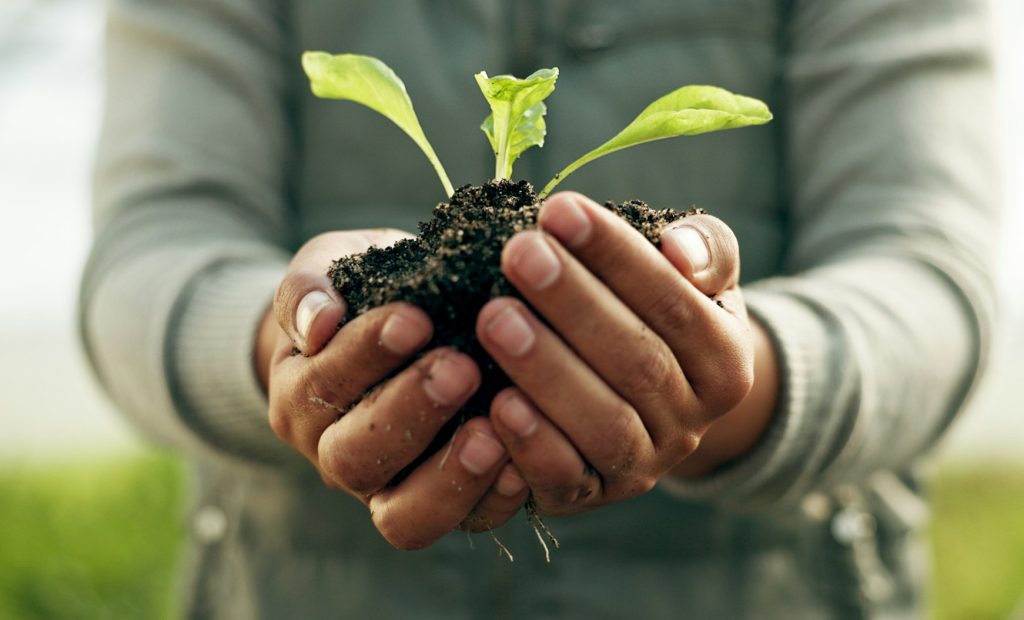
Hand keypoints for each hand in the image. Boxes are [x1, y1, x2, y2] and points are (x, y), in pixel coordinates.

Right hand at [257, 230, 529, 548]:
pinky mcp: (447, 506)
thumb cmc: (363, 290)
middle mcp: (336, 454)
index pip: (321, 388)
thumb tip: (318, 323)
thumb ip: (309, 288)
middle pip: (355, 458)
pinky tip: (523, 463)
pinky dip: (493, 499)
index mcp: (301, 398)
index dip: (363, 356)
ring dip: (448, 475)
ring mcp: (390, 490)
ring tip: (491, 432)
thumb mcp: (329, 268)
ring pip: (402, 515)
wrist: (396, 324)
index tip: (413, 318)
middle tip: (461, 368)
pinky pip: (466, 522)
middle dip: (408, 413)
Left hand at [476, 192, 772, 515]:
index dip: (616, 256)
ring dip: (546, 369)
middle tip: (518, 253)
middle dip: (572, 303)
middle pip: (636, 362)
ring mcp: (643, 466)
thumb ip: (704, 250)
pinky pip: (566, 480)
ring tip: (495, 318)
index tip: (559, 210)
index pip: (674, 301)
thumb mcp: (698, 278)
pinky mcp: (591, 496)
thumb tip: (679, 248)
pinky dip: (533, 446)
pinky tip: (495, 403)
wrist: (658, 401)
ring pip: (603, 424)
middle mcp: (692, 422)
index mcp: (726, 361)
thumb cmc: (664, 316)